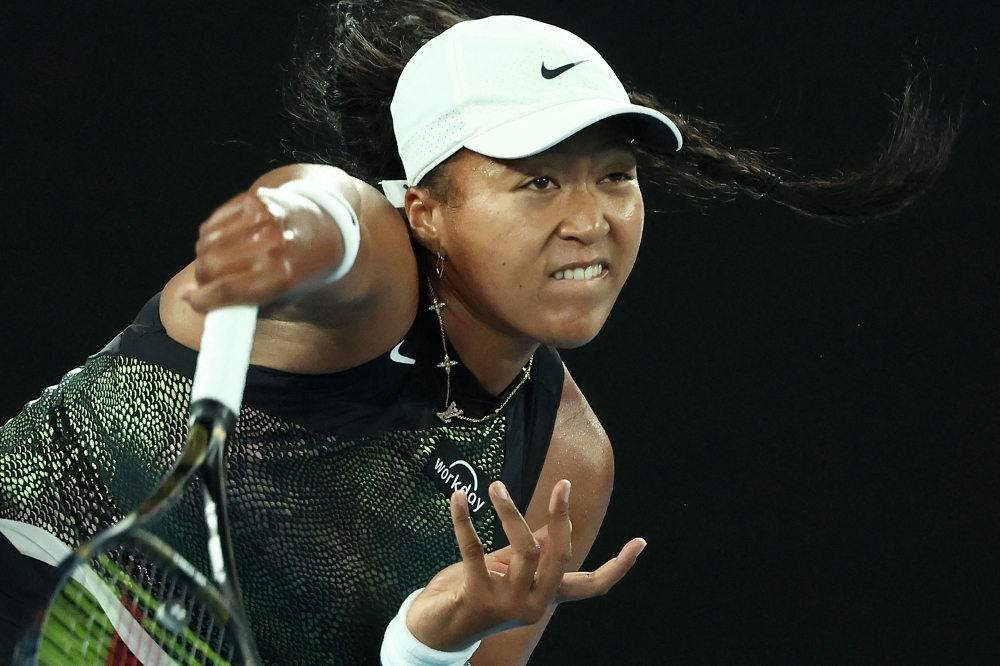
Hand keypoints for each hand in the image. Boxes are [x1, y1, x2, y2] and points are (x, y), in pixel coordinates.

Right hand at [182, 189, 343, 312]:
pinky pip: (212, 223)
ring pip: (206, 243)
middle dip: (202, 279)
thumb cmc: (301, 271)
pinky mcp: (254, 199)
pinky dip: (212, 237)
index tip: (197, 303)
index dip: (203, 301)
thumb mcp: (280, 298)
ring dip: (205, 257)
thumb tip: (186, 296)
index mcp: (283, 275)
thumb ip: (236, 304)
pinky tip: (228, 243)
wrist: (328, 229)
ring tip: (222, 263)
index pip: (227, 290)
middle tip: (209, 283)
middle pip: (210, 265)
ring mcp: (263, 218)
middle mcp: (273, 244)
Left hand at [406, 480, 645, 650]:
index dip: (619, 566)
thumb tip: (556, 524)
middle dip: (562, 517)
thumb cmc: (475, 593)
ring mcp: (508, 606)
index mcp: (547, 597)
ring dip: (509, 512)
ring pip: (523, 549)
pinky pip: (475, 550)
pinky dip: (464, 521)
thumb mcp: (509, 572)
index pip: (593, 586)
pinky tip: (458, 499)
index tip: (641, 542)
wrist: (436, 631)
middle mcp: (535, 605)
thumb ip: (533, 552)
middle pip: (561, 556)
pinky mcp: (478, 600)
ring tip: (495, 487)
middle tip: (562, 484)